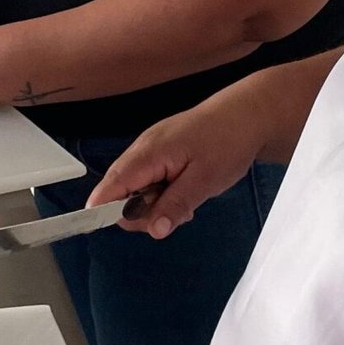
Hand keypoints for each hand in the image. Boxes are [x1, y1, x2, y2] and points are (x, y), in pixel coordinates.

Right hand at [89, 88, 263, 238]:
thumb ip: (176, 205)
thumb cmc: (227, 142)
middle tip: (175, 214)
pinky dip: (163, 193)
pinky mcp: (161, 154)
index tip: (96, 228)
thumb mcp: (204, 180)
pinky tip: (185, 192)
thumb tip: (153, 230)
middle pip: (120, 192)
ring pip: (136, 189)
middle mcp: (143, 150)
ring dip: (156, 204)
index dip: (100, 208)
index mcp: (149, 154)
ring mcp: (151, 151)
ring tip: (187, 200)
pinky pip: (150, 181)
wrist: (246, 114)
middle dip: (141, 213)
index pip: (112, 185)